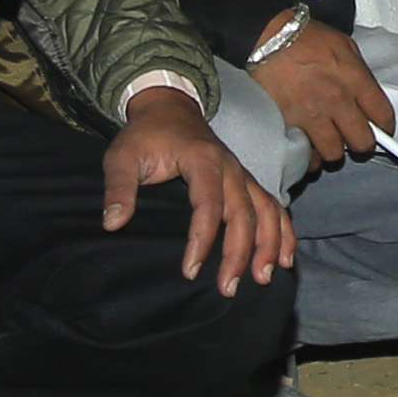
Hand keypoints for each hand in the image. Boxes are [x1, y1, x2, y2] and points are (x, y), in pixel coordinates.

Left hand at [107, 84, 294, 290]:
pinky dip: (283, 231)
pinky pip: (273, 206)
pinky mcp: (246, 181)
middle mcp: (230, 167)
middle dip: (239, 253)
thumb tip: (113, 222)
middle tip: (228, 288)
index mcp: (202, 159)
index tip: (190, 270)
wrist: (169, 108)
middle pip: (243, 213)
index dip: (202, 239)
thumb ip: (119, 187)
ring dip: (268, 245)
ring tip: (262, 278)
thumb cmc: (145, 135)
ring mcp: (242, 174)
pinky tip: (284, 257)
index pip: (208, 204)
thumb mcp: (122, 156)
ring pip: (266, 211)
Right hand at [251, 16, 394, 166]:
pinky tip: (308, 145)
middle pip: (362, 142)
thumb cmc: (304, 37)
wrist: (267, 38)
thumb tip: (367, 96)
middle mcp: (336, 100)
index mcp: (354, 78)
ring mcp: (312, 115)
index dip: (385, 126)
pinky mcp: (289, 124)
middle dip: (362, 142)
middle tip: (355, 138)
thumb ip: (359, 73)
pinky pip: (306, 154)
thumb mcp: (344, 45)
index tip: (381, 129)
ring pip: (334, 153)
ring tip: (329, 140)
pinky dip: (308, 155)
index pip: (383, 115)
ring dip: (333, 149)